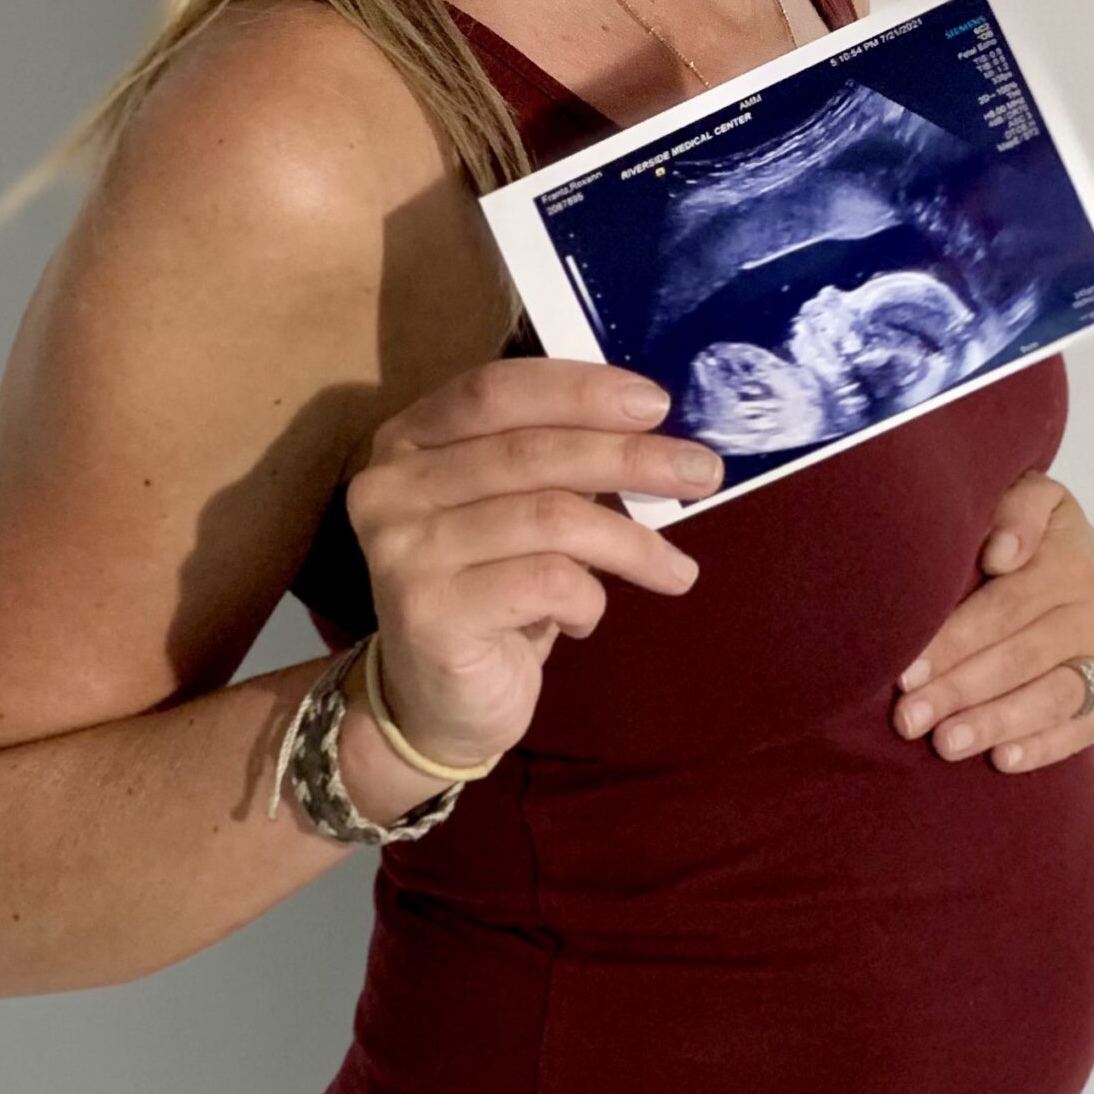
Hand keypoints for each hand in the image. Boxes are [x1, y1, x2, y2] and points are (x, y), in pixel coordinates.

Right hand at [345, 358, 718, 775]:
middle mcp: (390, 485)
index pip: (495, 390)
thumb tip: (654, 429)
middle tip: (703, 473)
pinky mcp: (428, 612)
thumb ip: (562, 462)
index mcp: (410, 439)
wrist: (437, 704)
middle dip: (630, 457)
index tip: (656, 404)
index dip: (578, 389)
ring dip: (631, 543)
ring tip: (677, 571)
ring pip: (549, 518)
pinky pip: (545, 583)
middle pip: (530, 451)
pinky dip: (587, 599)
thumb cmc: (490, 590)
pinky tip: (586, 619)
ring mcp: (403, 549)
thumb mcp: (521, 510)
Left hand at [891, 470, 1093, 772]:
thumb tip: (1001, 554)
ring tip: (946, 744)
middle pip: (1019, 657)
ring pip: (1051, 696)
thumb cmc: (1036, 533)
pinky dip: (1044, 746)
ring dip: (996, 723)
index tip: (905, 671)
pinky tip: (1002, 761)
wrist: (1093, 564)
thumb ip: (1016, 511)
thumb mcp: (1031, 499)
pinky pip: (1083, 726)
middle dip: (959, 690)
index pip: (1003, 608)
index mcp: (1067, 562)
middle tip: (908, 718)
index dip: (952, 641)